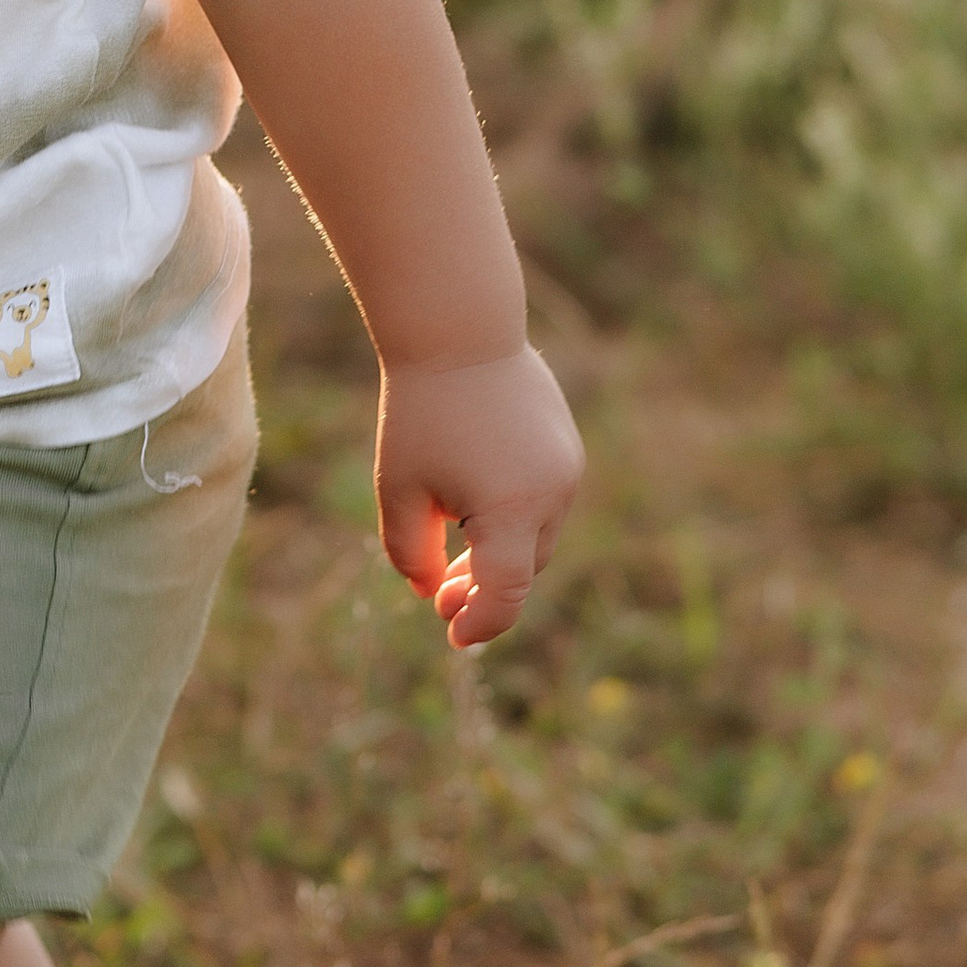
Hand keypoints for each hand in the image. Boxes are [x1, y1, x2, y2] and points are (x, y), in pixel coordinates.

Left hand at [376, 345, 582, 648]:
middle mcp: (553, 493)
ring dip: (501, 552)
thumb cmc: (420, 411)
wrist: (457, 330)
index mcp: (512, 509)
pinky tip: (473, 500)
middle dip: (485, 589)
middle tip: (442, 597)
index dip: (481, 624)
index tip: (452, 636)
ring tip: (455, 553)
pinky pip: (544, 499)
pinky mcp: (567, 446)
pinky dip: (513, 515)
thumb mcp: (400, 490)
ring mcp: (567, 468)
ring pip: (536, 535)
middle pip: (522, 567)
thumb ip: (412, 553)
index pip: (507, 594)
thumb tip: (431, 592)